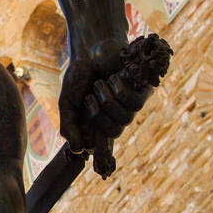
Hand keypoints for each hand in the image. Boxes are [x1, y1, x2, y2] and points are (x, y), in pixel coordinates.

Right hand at [58, 38, 154, 154]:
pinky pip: (134, 103)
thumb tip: (76, 151)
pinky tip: (113, 77)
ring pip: (124, 120)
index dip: (103, 156)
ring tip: (100, 83)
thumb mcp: (68, 102)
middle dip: (98, 116)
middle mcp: (116, 116)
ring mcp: (131, 105)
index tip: (98, 166)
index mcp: (99, 122)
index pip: (104, 147)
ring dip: (107, 99)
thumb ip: (68, 125)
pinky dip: (119, 89)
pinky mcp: (144, 91)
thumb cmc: (80, 73)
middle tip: (89, 98)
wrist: (92, 46)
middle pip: (113, 133)